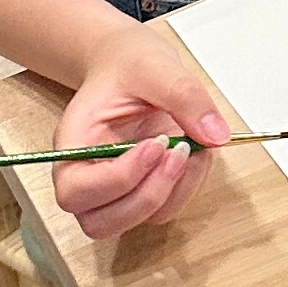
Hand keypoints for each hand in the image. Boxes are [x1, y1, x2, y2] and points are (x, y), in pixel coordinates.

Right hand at [50, 21, 233, 242]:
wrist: (131, 64)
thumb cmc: (129, 65)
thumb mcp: (155, 66)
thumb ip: (183, 96)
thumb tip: (215, 135)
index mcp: (72, 145)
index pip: (76, 190)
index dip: (118, 179)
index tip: (156, 144)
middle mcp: (86, 176)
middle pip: (101, 221)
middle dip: (148, 194)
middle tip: (178, 149)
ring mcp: (115, 190)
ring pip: (137, 221)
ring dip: (172, 192)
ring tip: (190, 147)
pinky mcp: (143, 190)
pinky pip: (165, 209)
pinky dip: (187, 187)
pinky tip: (196, 153)